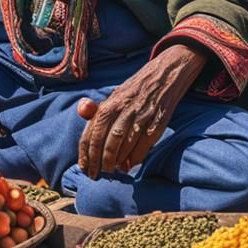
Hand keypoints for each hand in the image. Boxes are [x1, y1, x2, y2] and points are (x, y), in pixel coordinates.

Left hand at [77, 45, 206, 178]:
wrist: (165, 74)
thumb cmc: (135, 89)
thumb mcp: (114, 95)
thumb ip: (97, 108)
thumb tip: (82, 114)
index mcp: (109, 103)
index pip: (92, 132)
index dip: (86, 153)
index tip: (84, 168)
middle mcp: (123, 109)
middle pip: (106, 141)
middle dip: (99, 161)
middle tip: (97, 174)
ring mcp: (141, 115)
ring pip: (124, 144)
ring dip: (116, 161)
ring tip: (113, 170)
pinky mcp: (157, 121)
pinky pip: (144, 144)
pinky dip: (135, 158)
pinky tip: (130, 164)